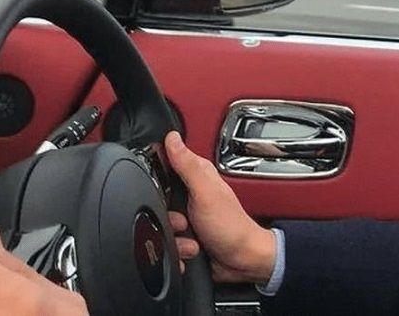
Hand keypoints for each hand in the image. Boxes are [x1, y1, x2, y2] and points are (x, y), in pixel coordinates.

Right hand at [164, 130, 276, 283]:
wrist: (241, 261)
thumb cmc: (231, 227)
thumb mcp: (206, 193)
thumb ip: (188, 166)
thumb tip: (172, 138)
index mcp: (198, 176)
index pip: (166, 166)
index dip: (157, 179)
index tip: (166, 196)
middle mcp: (192, 194)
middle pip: (157, 199)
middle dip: (165, 217)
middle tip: (182, 222)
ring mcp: (188, 216)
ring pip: (160, 223)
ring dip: (173, 237)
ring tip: (191, 239)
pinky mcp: (185, 236)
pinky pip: (167, 241)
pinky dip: (176, 249)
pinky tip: (190, 249)